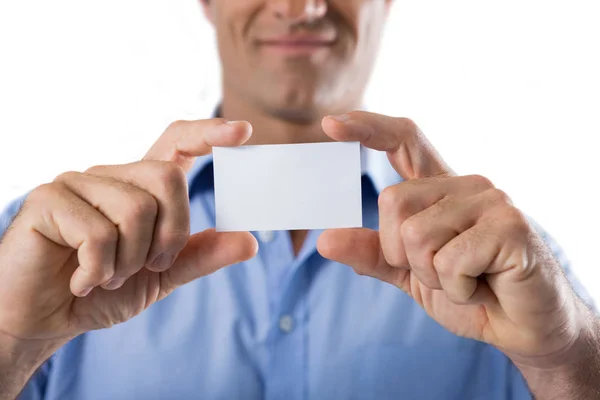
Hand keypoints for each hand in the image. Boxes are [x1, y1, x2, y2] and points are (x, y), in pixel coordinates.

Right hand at [0, 119, 257, 342]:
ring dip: (131, 260)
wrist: (46, 319)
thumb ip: (201, 255)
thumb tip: (251, 241)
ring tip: (108, 275)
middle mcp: (111, 176)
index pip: (176, 142)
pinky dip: (98, 270)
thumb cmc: (102, 290)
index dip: (209, 133)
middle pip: (168, 177)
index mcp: (139, 187)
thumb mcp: (161, 276)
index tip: (244, 131)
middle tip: (150, 266)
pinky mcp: (48, 200)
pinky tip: (81, 280)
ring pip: (136, 209)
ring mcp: (78, 183)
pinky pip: (98, 233)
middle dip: (171, 234)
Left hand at [318, 111, 588, 366]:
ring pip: (417, 235)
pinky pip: (450, 261)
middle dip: (401, 253)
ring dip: (432, 276)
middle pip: (393, 201)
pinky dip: (457, 289)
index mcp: (440, 189)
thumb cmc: (470, 292)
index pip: (404, 140)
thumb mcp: (410, 273)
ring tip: (466, 280)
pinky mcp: (510, 227)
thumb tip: (325, 239)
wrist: (521, 328)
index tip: (331, 124)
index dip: (368, 127)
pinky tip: (483, 287)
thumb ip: (372, 254)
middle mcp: (466, 185)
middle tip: (439, 272)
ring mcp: (491, 202)